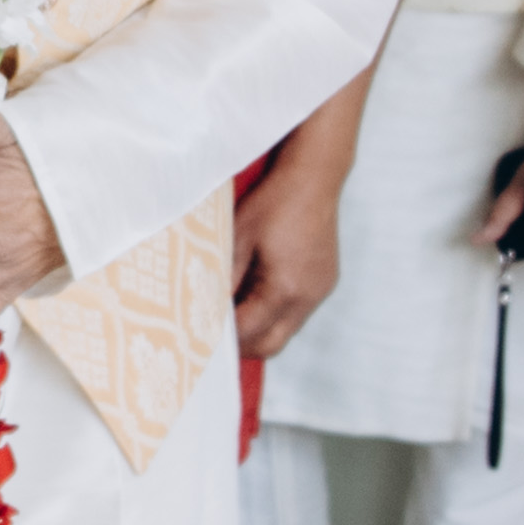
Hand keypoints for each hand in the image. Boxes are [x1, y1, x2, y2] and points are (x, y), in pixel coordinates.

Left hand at [229, 140, 347, 359]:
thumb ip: (223, 279)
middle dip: (242, 347)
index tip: (199, 339)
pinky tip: (255, 295)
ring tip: (232, 314)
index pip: (249, 333)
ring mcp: (320, 291)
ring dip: (259, 329)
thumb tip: (207, 311)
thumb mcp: (237, 239)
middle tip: (213, 337)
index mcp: (284, 289)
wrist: (313, 178)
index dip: (222, 340)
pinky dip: (274, 314)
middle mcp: (308, 297)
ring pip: (285, 331)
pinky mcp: (324, 283)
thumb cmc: (272, 204)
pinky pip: (297, 313)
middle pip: (271, 345)